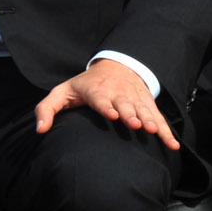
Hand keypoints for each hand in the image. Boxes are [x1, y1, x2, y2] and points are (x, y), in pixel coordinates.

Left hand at [34, 60, 179, 150]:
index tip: (111, 114)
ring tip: (153, 131)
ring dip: (149, 120)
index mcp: (94, 90)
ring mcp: (133, 98)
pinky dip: (165, 130)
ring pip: (142, 110)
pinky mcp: (146, 104)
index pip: (99, 98)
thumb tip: (40, 130)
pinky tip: (171, 144)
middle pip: (124, 104)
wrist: (114, 66)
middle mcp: (116, 93)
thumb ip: (46, 109)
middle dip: (130, 114)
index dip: (105, 105)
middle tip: (135, 125)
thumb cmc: (82, 86)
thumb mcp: (61, 93)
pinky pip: (157, 118)